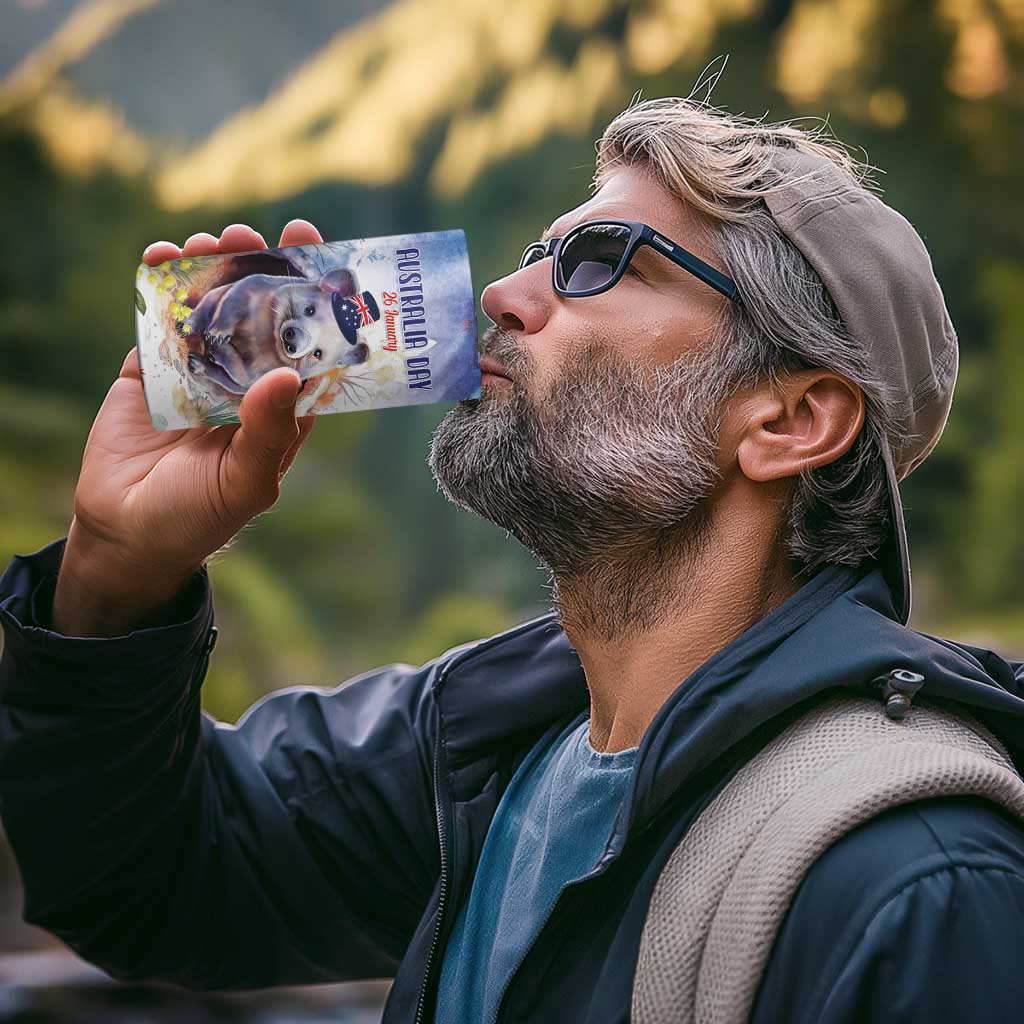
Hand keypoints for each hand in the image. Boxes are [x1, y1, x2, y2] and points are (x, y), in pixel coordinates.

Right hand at [52, 220, 323, 636]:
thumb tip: (286, 372)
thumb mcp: (246, 482)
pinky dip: (157, 287)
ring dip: (209, 270)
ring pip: (209, 309)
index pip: (304, 344)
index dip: (310, 299)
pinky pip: (158, 321)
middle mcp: (244, 383)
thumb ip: (268, 431)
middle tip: (251, 234)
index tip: (315, 252)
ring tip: (207, 241)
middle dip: (256, 269)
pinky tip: (160, 257)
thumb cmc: (200, 517)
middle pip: (256, 314)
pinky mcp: (151, 370)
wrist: (127, 533)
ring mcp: (197, 372)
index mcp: (280, 407)